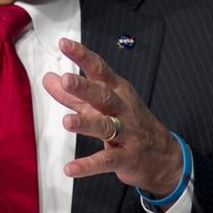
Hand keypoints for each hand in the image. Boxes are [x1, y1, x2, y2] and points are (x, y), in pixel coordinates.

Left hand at [43, 38, 182, 201]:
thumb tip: (48, 78)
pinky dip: (87, 166)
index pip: (99, 70)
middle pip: (104, 95)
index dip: (82, 56)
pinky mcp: (126, 158)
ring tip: (67, 121)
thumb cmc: (129, 124)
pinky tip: (70, 168)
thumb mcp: (101, 106)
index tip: (64, 44)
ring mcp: (127, 133)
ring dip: (86, 123)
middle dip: (85, 87)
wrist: (163, 156)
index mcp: (117, 91)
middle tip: (67, 79)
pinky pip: (106, 161)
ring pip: (106, 126)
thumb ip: (73, 95)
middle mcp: (123, 109)